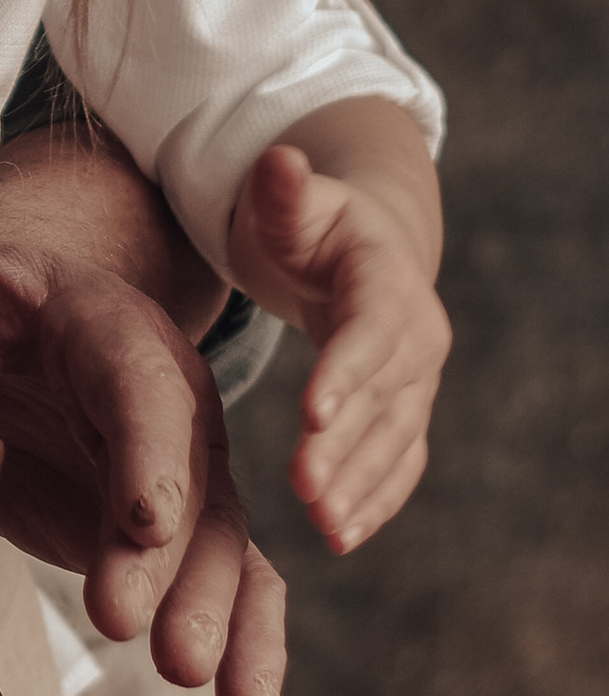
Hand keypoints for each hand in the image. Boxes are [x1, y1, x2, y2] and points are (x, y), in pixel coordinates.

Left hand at [0, 212, 286, 695]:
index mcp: (102, 321)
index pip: (135, 385)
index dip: (145, 451)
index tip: (144, 522)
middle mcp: (163, 390)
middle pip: (188, 476)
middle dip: (175, 562)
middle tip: (141, 638)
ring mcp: (175, 460)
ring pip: (218, 538)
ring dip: (218, 612)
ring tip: (209, 689)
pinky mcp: (169, 522)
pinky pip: (226, 577)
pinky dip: (246, 635)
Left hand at [228, 139, 448, 552]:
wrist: (360, 248)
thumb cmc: (314, 222)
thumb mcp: (294, 199)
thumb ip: (284, 188)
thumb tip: (281, 159)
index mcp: (385, 280)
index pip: (368, 332)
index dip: (344, 374)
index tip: (312, 417)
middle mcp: (413, 336)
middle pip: (382, 399)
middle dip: (346, 448)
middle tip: (305, 492)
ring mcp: (415, 380)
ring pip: (395, 441)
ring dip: (363, 487)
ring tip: (327, 529)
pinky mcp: (404, 413)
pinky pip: (399, 462)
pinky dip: (376, 500)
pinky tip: (343, 536)